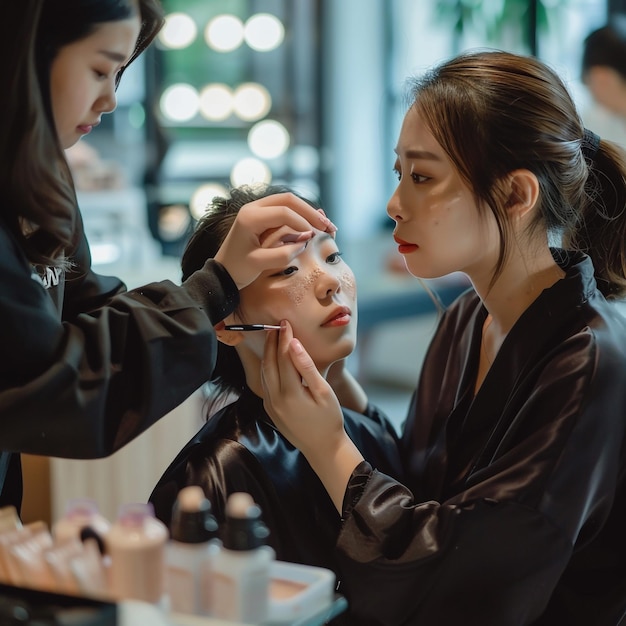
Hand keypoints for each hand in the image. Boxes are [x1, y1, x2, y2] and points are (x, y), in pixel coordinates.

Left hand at [214, 193, 335, 289]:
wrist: (222, 273)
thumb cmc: (238, 270)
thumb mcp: (259, 265)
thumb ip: (283, 254)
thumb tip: (306, 241)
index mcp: (250, 217)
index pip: (283, 212)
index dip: (302, 223)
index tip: (315, 237)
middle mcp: (253, 208)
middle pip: (288, 200)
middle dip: (310, 213)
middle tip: (329, 227)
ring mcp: (257, 210)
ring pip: (288, 202)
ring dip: (308, 212)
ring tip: (326, 226)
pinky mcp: (262, 216)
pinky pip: (285, 209)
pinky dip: (301, 215)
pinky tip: (315, 224)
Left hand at [262, 321, 363, 511]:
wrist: (323, 448)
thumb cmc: (329, 419)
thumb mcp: (323, 392)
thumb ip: (307, 367)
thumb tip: (294, 344)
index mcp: (289, 393)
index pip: (282, 357)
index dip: (283, 338)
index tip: (285, 323)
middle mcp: (274, 399)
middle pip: (268, 363)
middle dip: (271, 342)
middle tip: (276, 325)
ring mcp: (270, 405)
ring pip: (264, 373)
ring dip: (267, 354)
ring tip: (273, 337)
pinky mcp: (270, 409)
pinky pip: (265, 383)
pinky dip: (268, 367)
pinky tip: (273, 358)